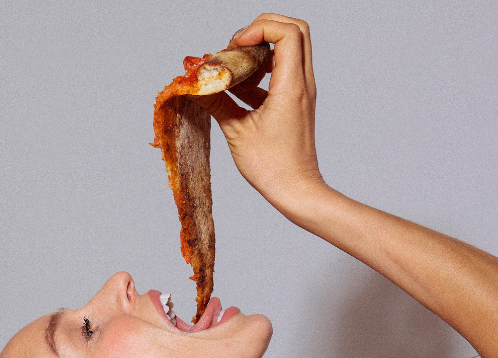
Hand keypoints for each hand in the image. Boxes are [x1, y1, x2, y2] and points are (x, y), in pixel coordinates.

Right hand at [197, 14, 326, 213]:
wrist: (296, 189)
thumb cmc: (272, 167)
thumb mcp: (237, 132)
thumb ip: (217, 104)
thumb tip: (195, 88)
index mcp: (292, 86)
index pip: (287, 32)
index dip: (259, 28)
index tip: (236, 46)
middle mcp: (302, 82)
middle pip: (294, 30)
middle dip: (262, 30)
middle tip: (236, 48)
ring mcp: (302, 91)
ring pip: (289, 49)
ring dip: (260, 52)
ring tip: (235, 71)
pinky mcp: (296, 102)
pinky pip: (282, 73)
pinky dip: (260, 72)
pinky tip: (238, 90)